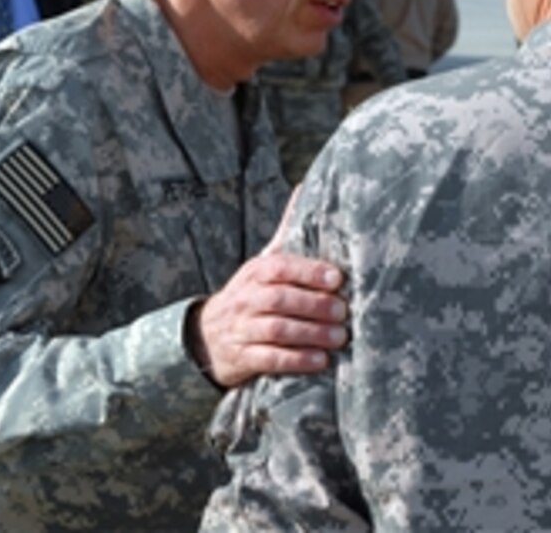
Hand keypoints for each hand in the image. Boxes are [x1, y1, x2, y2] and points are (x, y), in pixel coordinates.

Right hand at [187, 190, 346, 387]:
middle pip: (279, 299)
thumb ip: (288, 231)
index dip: (308, 272)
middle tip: (344, 312)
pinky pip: (268, 360)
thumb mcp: (264, 263)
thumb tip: (308, 188)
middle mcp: (246, 298)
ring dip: (310, 334)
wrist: (206, 336)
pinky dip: (295, 360)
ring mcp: (241, 329)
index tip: (337, 279)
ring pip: (276, 330)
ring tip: (339, 338)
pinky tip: (319, 361)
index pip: (280, 268)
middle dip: (313, 305)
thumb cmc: (251, 294)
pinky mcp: (241, 358)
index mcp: (256, 272)